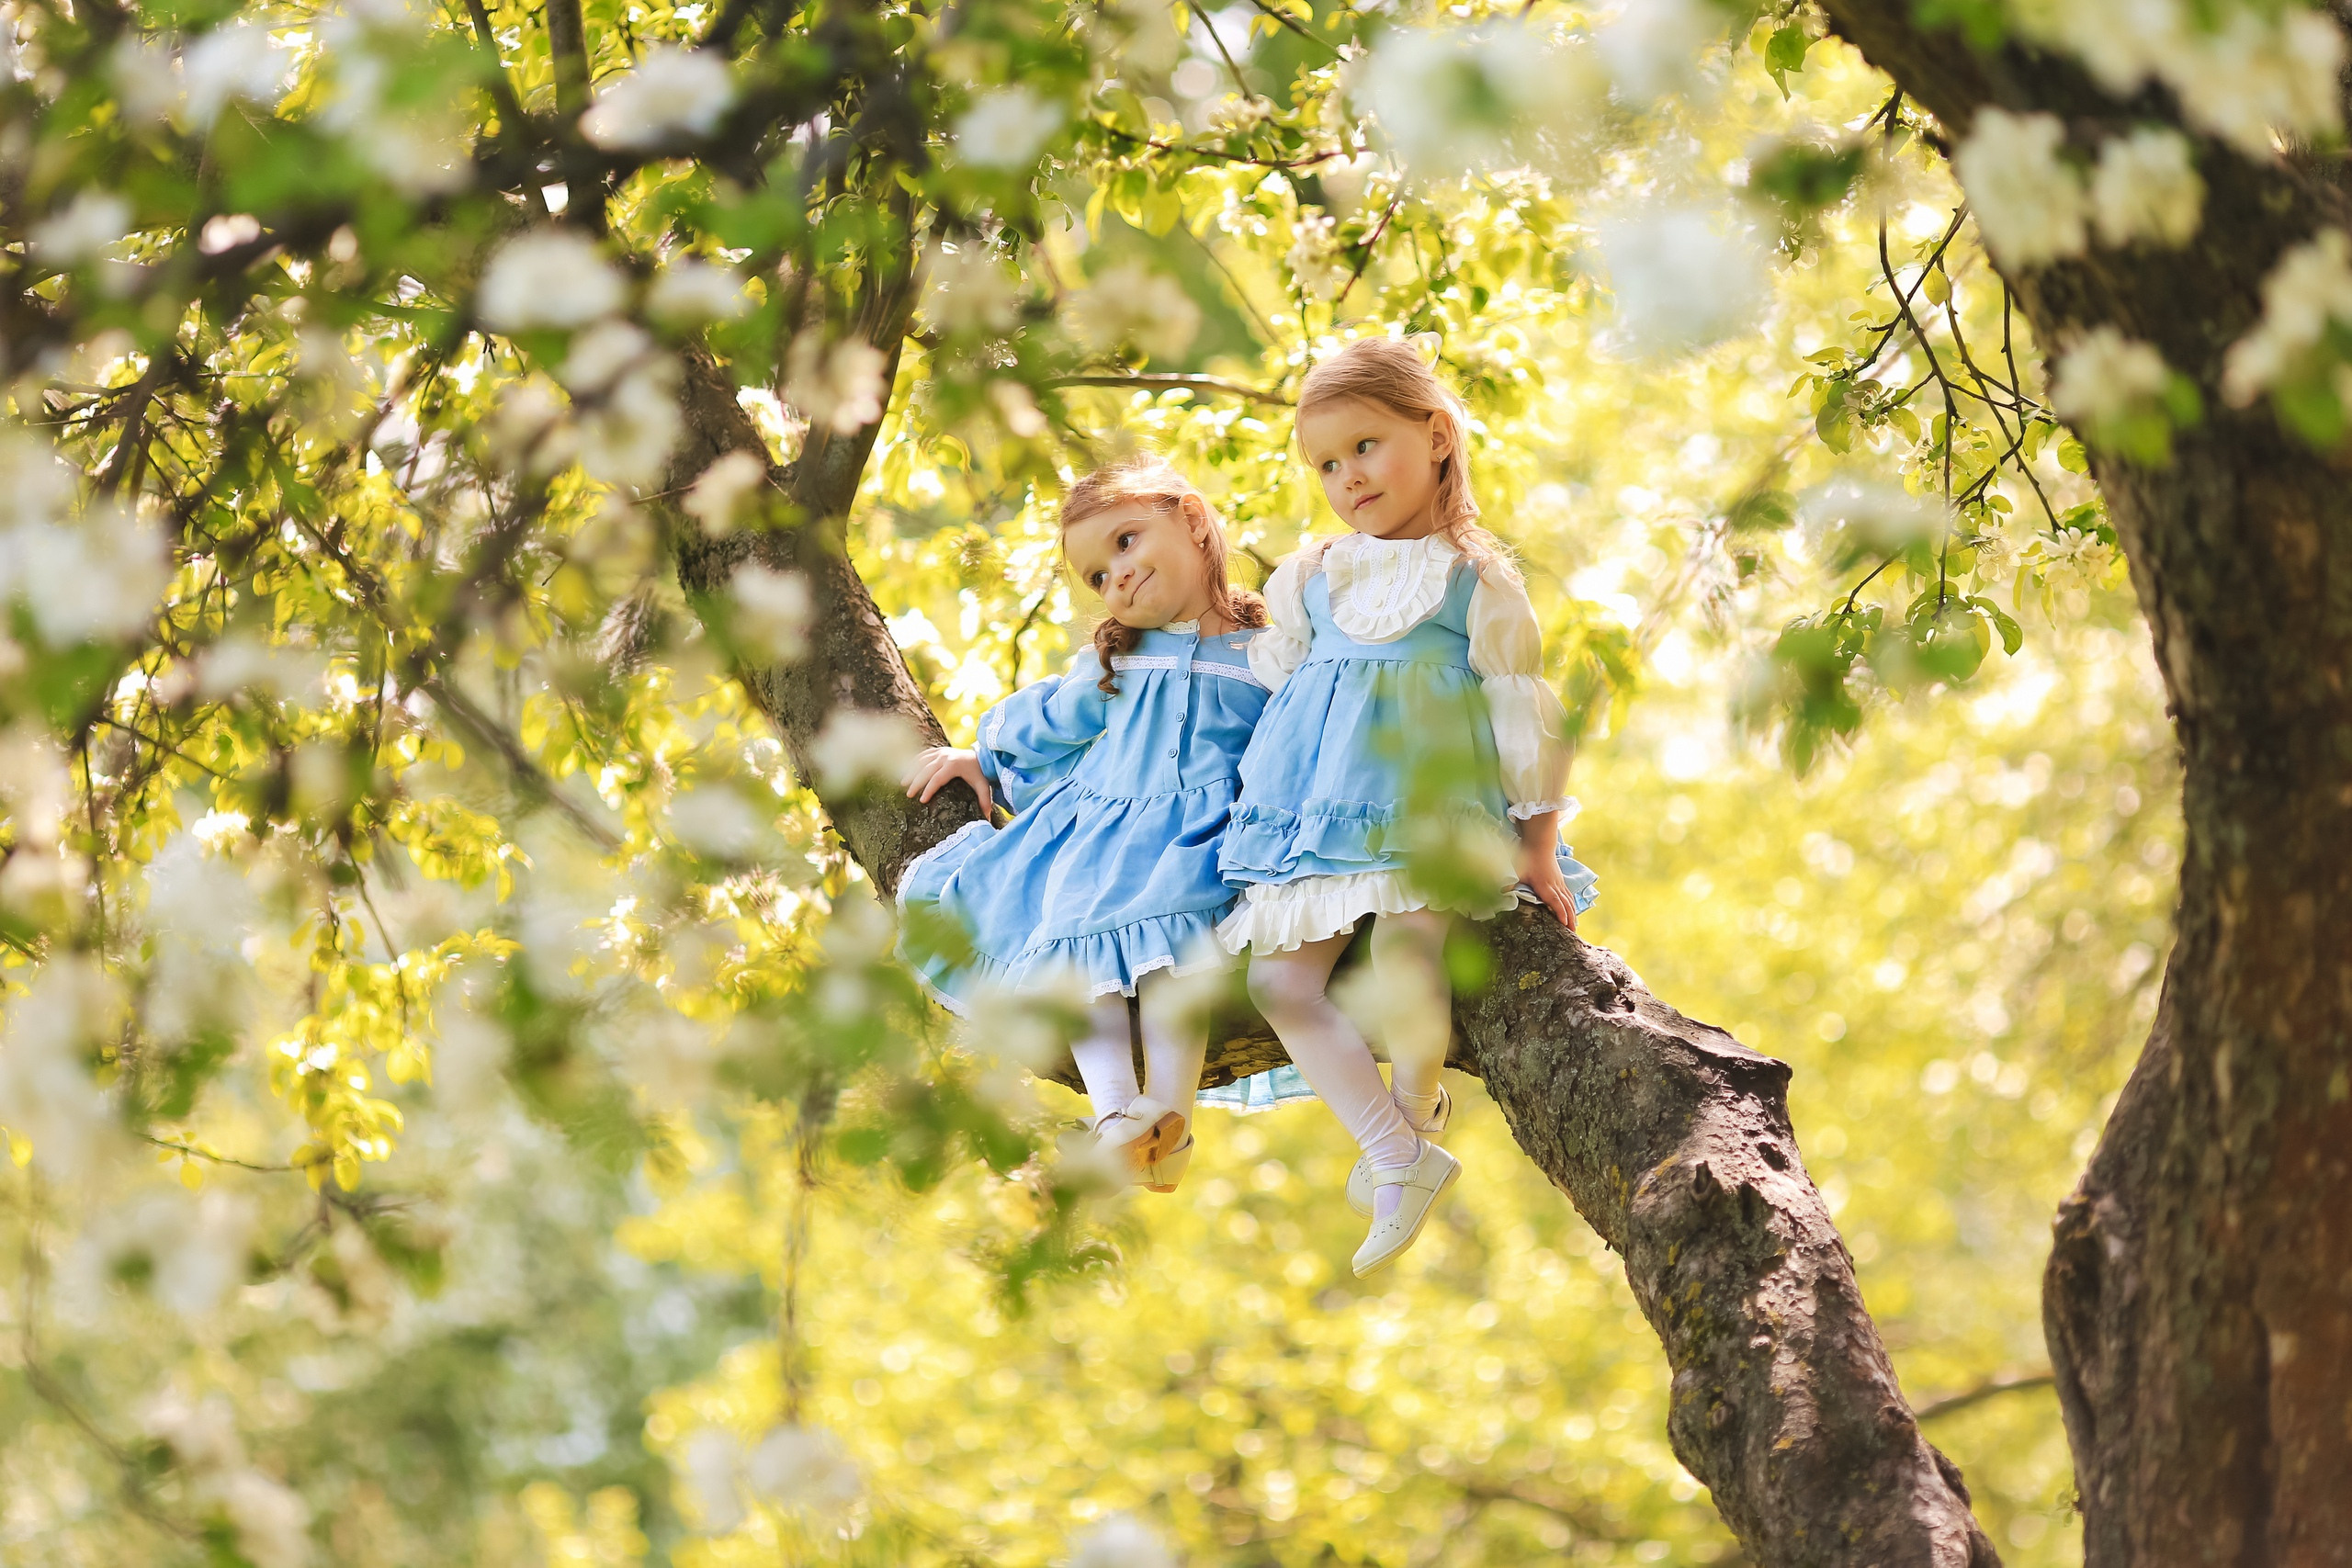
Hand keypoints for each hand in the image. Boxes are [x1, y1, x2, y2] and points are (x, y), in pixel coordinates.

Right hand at [903, 747, 992, 816]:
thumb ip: (985, 801)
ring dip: (911, 771)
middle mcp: (945, 757)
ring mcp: (941, 751)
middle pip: (926, 770)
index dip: (928, 790)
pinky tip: (908, 769)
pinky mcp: (939, 750)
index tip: (922, 801)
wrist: (982, 756)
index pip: (937, 779)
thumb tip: (986, 818)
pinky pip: (924, 755)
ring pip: (921, 761)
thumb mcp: (984, 786)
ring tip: (903, 783)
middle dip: (916, 782)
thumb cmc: (981, 773)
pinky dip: (915, 762)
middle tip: (908, 794)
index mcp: (954, 765)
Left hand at [1515, 812, 1576, 929]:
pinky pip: (1569, 896)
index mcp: (1544, 885)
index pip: (1555, 901)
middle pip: (1566, 905)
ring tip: (1574, 927)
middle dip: (1570, 920)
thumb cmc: (1527, 858)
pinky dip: (1572, 906)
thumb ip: (1509, 883)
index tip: (1565, 925)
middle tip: (1573, 934)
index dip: (1560, 913)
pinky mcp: (1560, 881)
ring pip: (1569, 901)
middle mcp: (1555, 885)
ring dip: (1573, 914)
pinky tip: (1573, 913)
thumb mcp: (1516, 871)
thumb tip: (1500, 894)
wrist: (1540, 844)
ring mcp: (1559, 883)